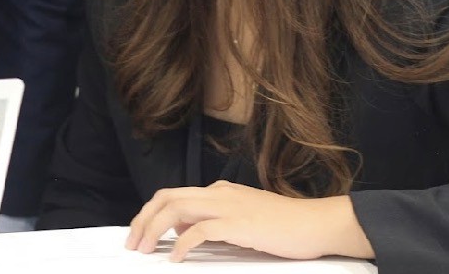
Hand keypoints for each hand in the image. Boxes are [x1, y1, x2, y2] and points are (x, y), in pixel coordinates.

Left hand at [125, 181, 373, 261]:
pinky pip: (199, 230)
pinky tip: (175, 258)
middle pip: (166, 198)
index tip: (139, 233)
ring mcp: (227, 206)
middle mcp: (217, 193)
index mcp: (218, 191)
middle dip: (143, 219)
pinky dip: (181, 243)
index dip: (150, 213)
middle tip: (132, 244)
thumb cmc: (284, 226)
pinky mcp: (238, 224)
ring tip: (145, 250)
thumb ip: (216, 222)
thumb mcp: (244, 219)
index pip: (172, 195)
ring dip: (154, 229)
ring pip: (176, 209)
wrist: (316, 223)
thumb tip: (185, 233)